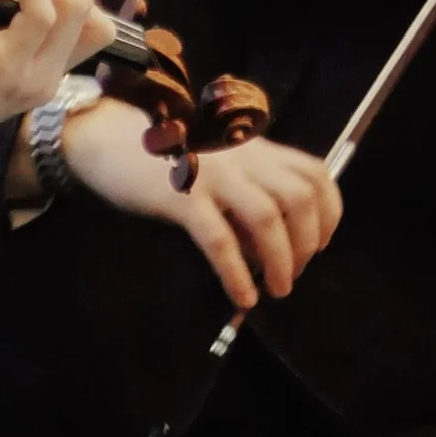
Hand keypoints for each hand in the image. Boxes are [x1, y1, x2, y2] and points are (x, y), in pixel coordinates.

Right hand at [59, 101, 342, 310]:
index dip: (329, 213)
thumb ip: (248, 195)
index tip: (320, 244)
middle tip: (293, 273)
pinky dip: (236, 272)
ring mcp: (213, 174)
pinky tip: (243, 297)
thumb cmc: (164, 159)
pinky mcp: (182, 196)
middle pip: (299, 197)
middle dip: (308, 243)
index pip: (315, 173)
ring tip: (277, 290)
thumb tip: (269, 251)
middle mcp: (242, 157)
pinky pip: (219, 239)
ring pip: (267, 218)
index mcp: (256, 148)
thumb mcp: (218, 166)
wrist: (107, 139)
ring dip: (281, 260)